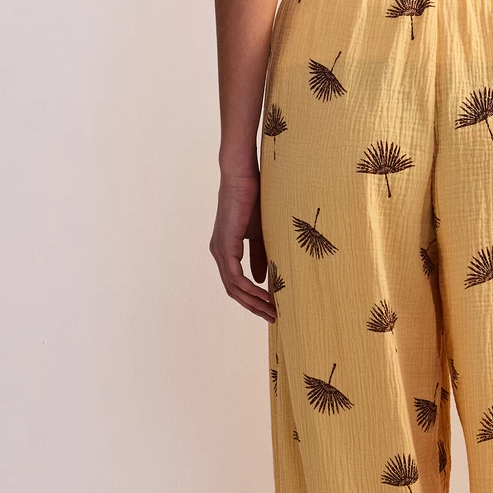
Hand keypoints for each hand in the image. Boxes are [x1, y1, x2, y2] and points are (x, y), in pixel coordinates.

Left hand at [209, 168, 275, 321]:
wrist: (243, 175)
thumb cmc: (253, 198)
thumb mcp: (260, 234)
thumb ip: (260, 257)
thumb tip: (260, 280)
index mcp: (225, 249)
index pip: (236, 283)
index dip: (252, 298)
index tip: (270, 308)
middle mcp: (219, 251)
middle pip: (233, 290)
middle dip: (253, 306)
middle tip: (273, 317)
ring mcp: (220, 249)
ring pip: (233, 287)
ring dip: (252, 301)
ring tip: (271, 310)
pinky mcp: (225, 245)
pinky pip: (235, 276)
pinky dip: (249, 289)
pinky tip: (263, 295)